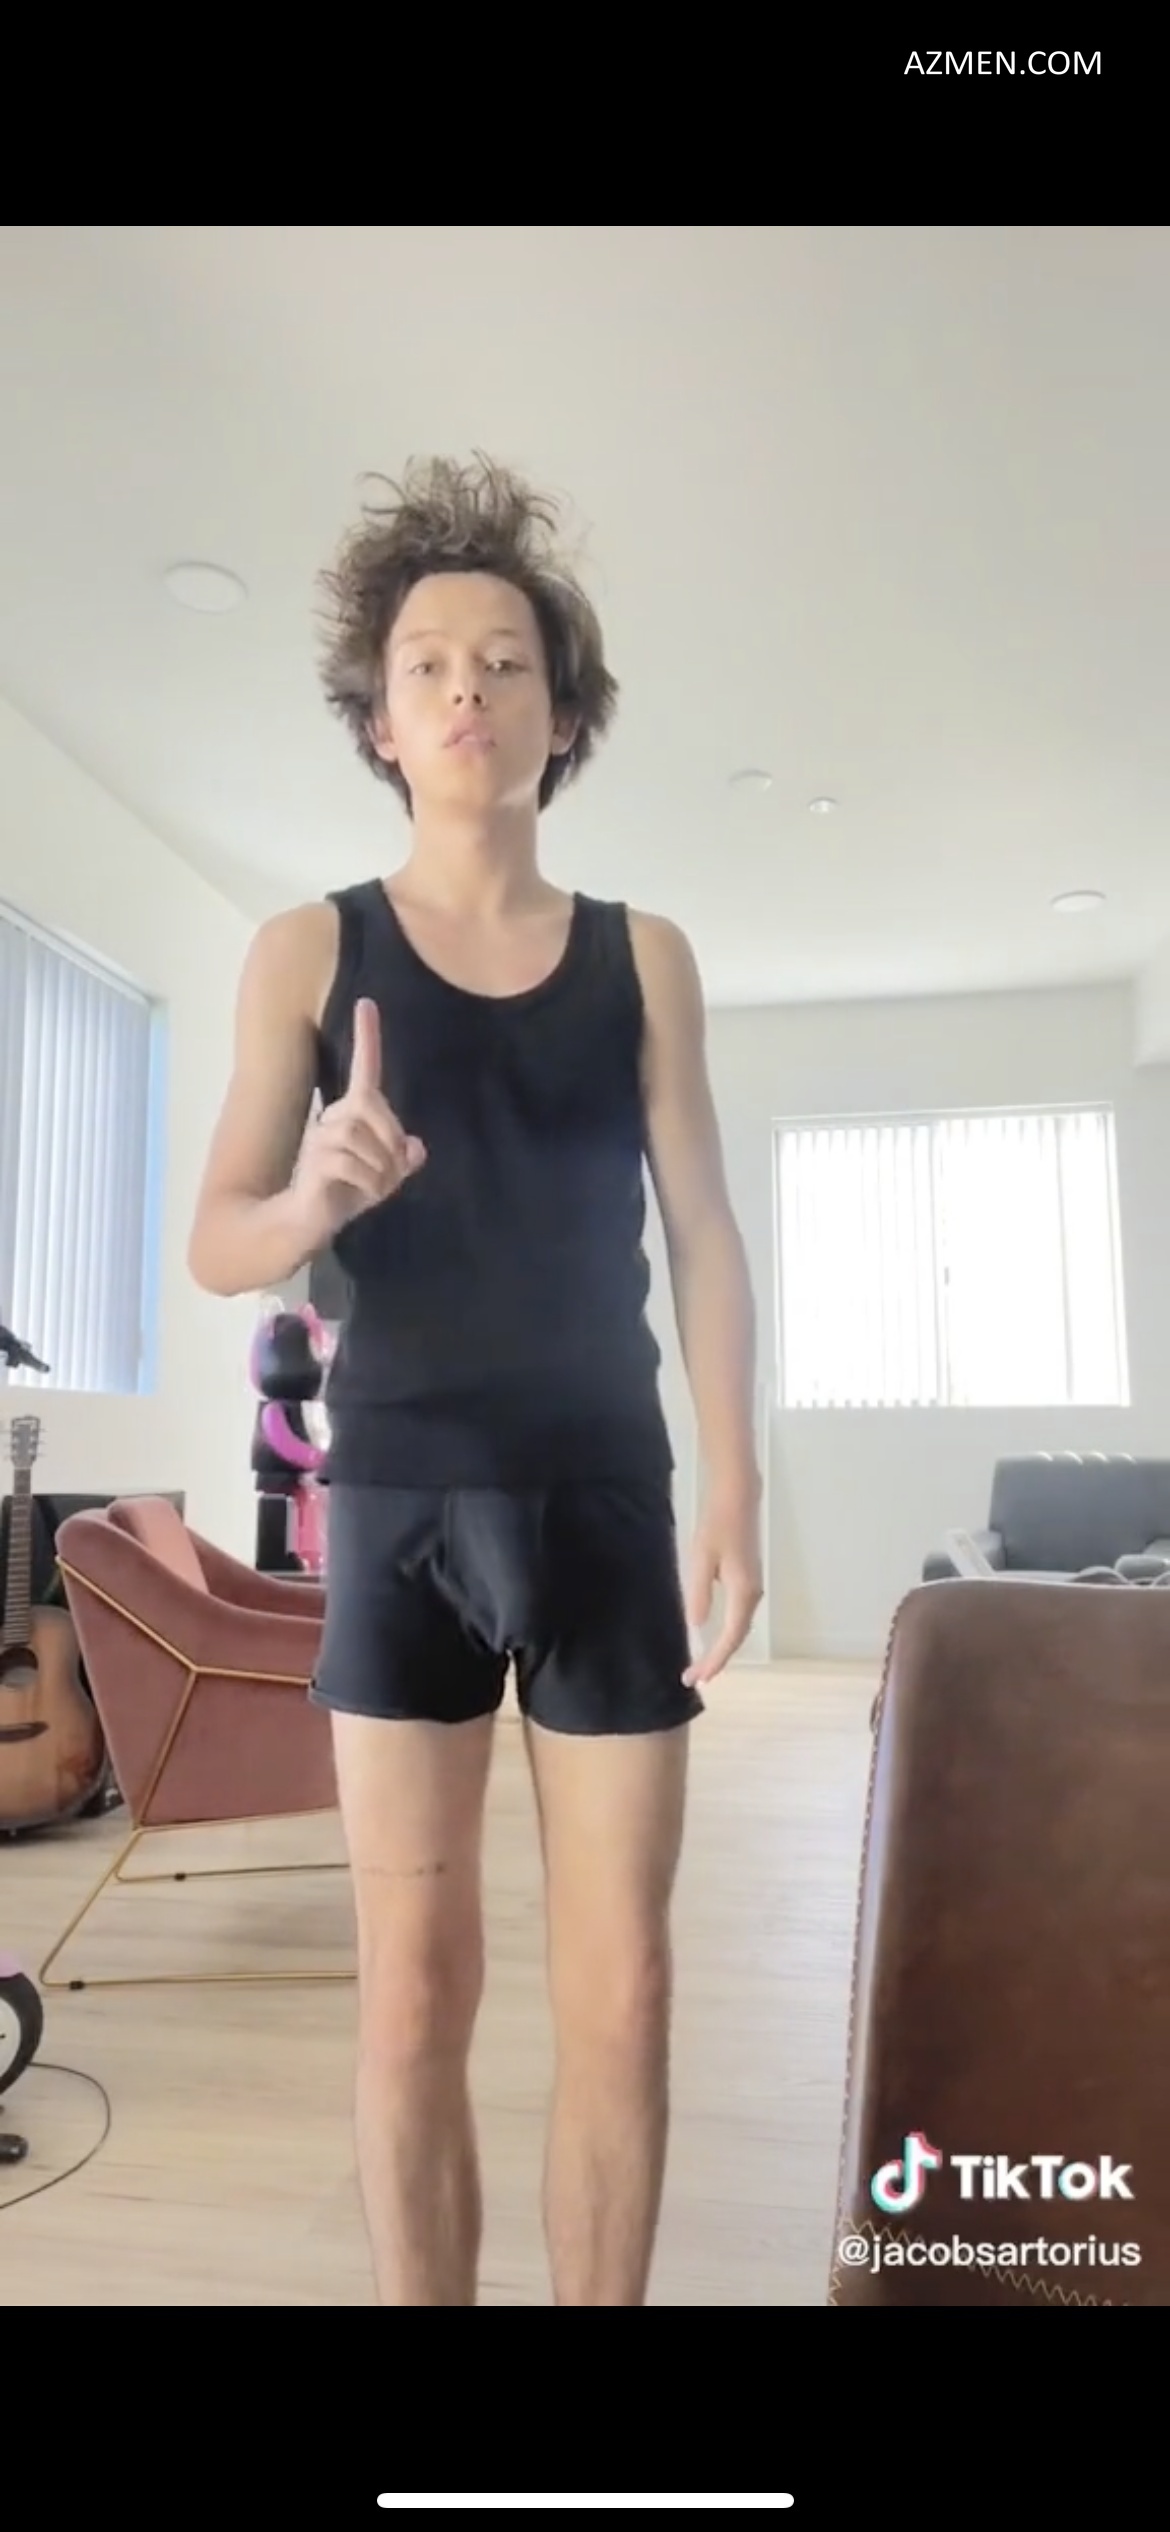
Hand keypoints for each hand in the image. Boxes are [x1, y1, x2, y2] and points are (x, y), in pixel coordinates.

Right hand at [291, 998, 424, 1243]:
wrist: (302, 1225)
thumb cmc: (340, 1198)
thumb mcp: (379, 1180)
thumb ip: (399, 1164)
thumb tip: (417, 1148)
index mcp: (350, 1116)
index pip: (364, 1071)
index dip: (367, 1037)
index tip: (367, 1002)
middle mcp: (332, 1119)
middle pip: (372, 1106)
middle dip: (391, 1141)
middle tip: (392, 1173)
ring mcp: (320, 1138)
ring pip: (364, 1138)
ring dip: (381, 1169)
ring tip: (375, 1188)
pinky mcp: (316, 1160)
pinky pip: (355, 1164)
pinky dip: (370, 1184)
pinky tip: (364, 1194)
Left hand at [683, 1483, 763, 1685]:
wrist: (738, 1499)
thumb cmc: (717, 1526)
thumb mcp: (701, 1560)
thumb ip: (699, 1595)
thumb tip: (697, 1627)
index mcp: (743, 1594)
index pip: (730, 1639)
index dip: (714, 1661)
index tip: (696, 1678)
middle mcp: (753, 1596)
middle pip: (737, 1638)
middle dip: (717, 1660)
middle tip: (694, 1678)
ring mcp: (753, 1589)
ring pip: (739, 1628)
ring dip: (722, 1648)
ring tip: (702, 1665)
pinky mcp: (748, 1581)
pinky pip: (739, 1617)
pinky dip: (727, 1633)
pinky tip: (713, 1637)